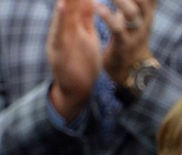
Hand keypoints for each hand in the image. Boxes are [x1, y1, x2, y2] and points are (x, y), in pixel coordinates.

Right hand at [47, 0, 102, 118]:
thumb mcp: (88, 36)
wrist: (78, 89)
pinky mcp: (59, 50)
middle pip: (70, 0)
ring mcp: (61, 37)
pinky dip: (60, 20)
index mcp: (75, 22)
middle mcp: (66, 26)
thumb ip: (87, 18)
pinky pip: (60, 33)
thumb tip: (91, 0)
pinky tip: (62, 7)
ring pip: (63, 11)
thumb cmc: (83, 62)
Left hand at [96, 0, 155, 83]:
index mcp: (148, 7)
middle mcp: (145, 19)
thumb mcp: (135, 9)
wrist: (129, 66)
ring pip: (131, 12)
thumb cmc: (128, 31)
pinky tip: (97, 7)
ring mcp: (136, 33)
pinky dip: (107, 16)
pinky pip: (117, 29)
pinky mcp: (124, 44)